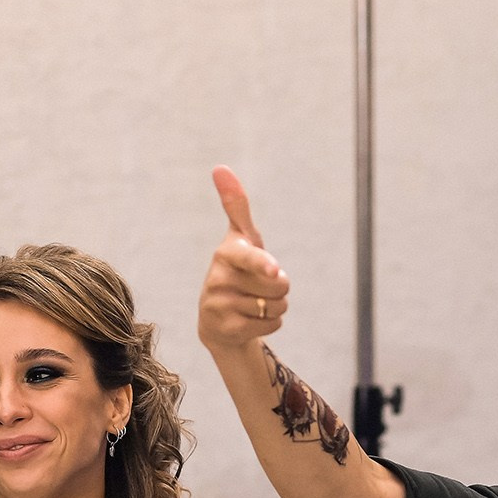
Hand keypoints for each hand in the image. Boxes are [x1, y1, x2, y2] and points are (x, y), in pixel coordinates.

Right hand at [197, 166, 292, 355]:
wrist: (217, 318)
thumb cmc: (237, 270)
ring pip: (277, 306)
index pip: (249, 257)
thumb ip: (235, 204)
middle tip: (260, 286)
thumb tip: (220, 167)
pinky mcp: (226, 330)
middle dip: (279, 288)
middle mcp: (218, 278)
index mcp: (226, 253)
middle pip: (279, 285)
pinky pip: (272, 325)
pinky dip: (270, 324)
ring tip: (254, 303)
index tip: (274, 270)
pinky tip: (251, 320)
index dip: (263, 264)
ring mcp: (219, 305)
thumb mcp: (241, 238)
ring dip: (275, 307)